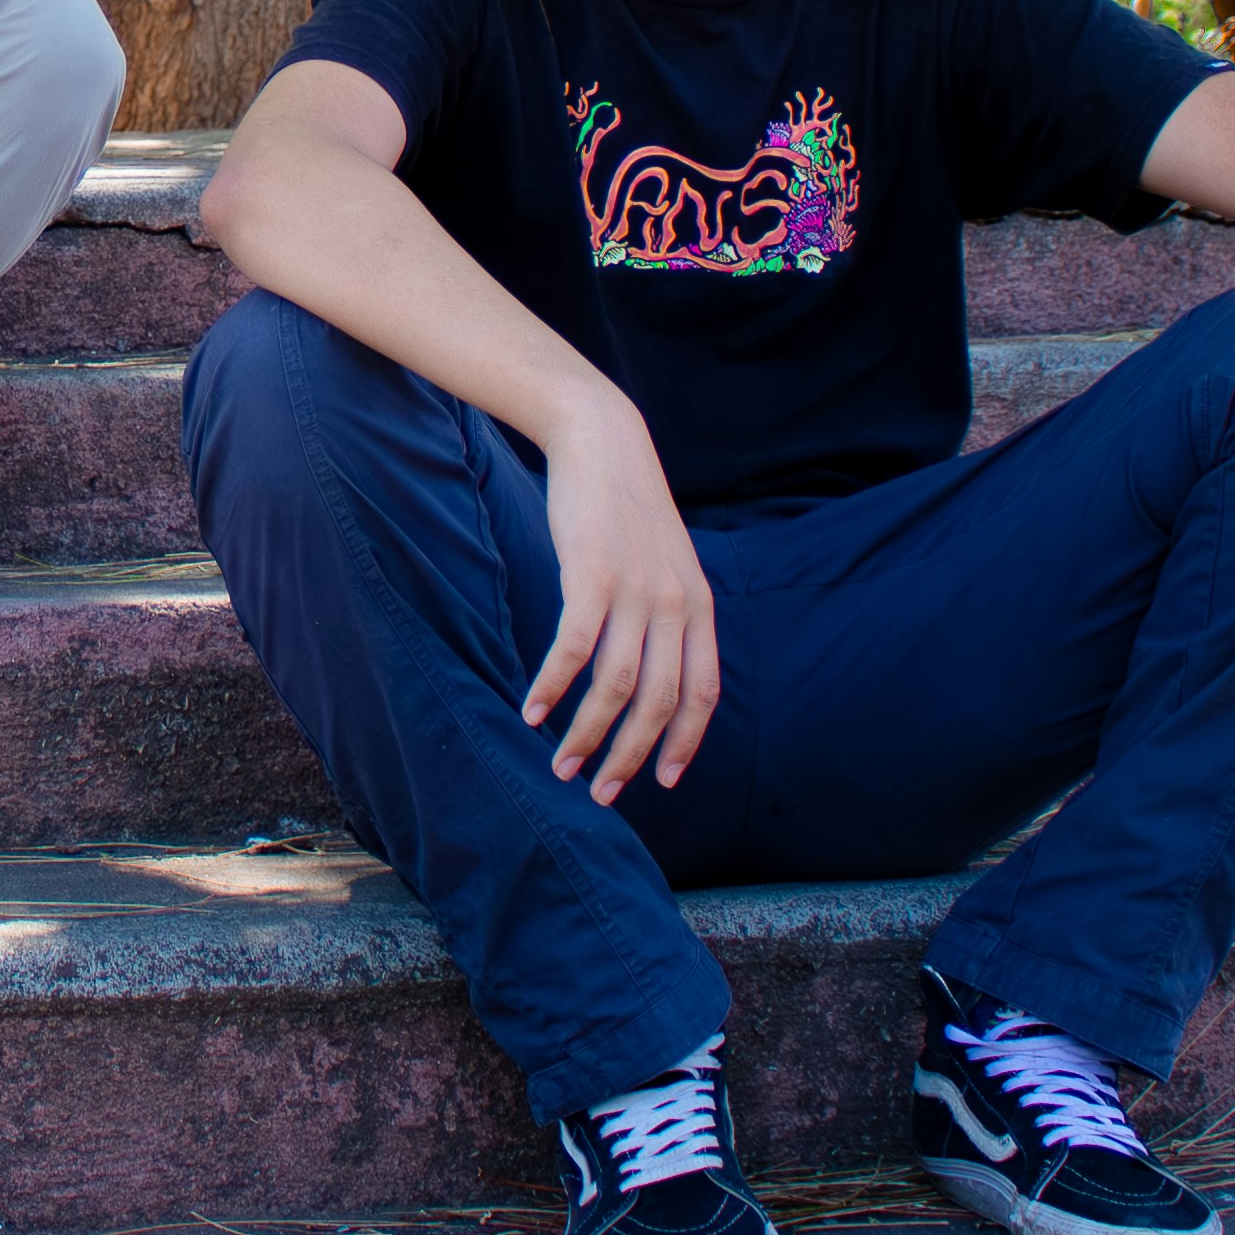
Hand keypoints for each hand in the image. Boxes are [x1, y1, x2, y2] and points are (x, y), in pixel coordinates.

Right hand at [526, 406, 720, 803]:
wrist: (602, 441)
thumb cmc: (625, 508)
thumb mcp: (666, 562)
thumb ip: (667, 613)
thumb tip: (651, 670)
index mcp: (699, 606)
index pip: (703, 694)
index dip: (684, 744)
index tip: (662, 782)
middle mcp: (675, 604)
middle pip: (660, 703)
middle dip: (630, 757)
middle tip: (601, 793)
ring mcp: (636, 592)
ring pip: (616, 687)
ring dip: (587, 735)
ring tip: (560, 765)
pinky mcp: (592, 577)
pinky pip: (573, 652)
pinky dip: (552, 689)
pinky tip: (532, 712)